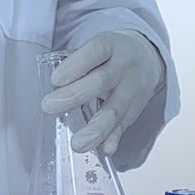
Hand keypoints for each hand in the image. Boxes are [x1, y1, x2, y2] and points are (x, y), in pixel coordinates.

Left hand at [40, 31, 164, 154]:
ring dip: (95, 128)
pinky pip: (124, 126)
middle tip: (48, 107)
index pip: (96, 51)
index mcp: (111, 46)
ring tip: (77, 143)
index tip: (55, 80)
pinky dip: (113, 138)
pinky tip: (104, 149)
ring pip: (115, 109)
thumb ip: (75, 69)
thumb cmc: (108, 58)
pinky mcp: (135, 109)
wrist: (145, 59)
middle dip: (74, 96)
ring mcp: (132, 89)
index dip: (75, 65)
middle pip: (102, 81)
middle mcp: (125, 66)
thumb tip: (52, 98)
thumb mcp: (95, 51)